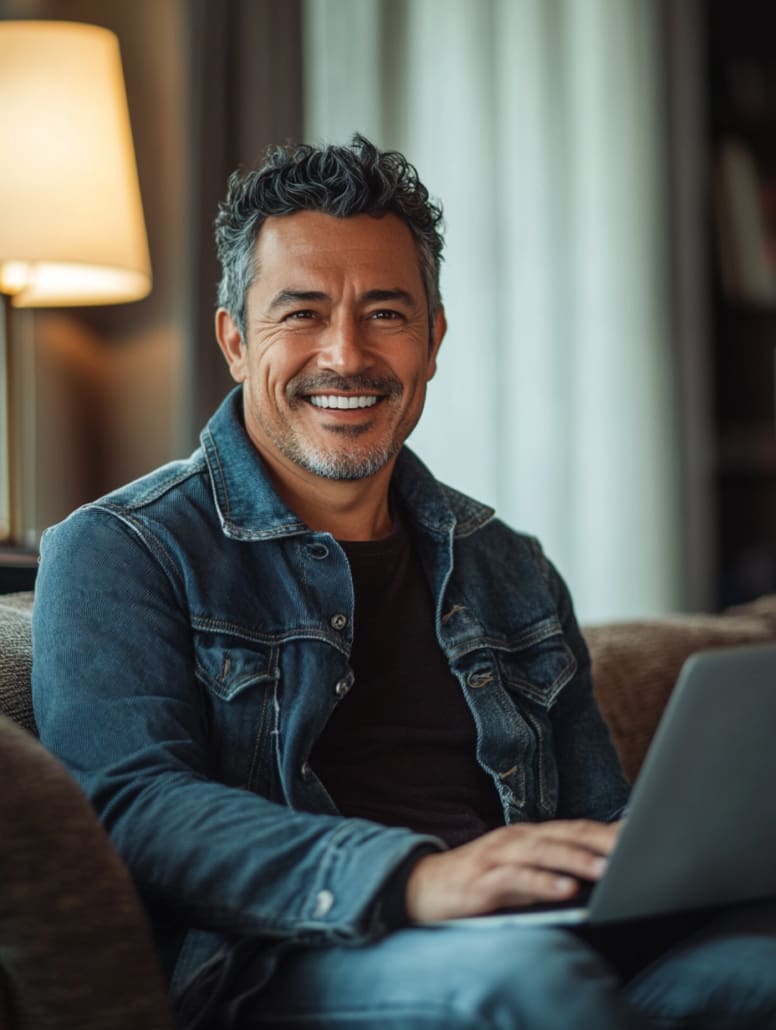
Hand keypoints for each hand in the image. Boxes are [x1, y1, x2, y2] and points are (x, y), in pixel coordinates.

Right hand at [406, 819, 621, 923]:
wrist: (419, 889)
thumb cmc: (477, 886)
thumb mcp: (519, 876)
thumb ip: (551, 873)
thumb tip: (596, 880)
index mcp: (528, 836)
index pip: (575, 829)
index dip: (609, 831)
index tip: (644, 835)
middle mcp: (516, 839)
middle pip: (566, 835)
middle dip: (603, 841)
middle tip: (637, 849)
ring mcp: (497, 856)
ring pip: (544, 852)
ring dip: (578, 860)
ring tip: (609, 870)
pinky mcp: (482, 881)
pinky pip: (517, 880)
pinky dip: (543, 884)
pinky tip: (566, 891)